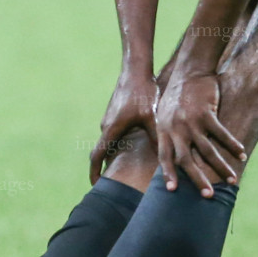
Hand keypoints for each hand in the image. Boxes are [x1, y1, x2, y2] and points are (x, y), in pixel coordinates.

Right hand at [90, 70, 158, 184]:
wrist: (136, 70)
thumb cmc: (143, 92)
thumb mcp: (152, 118)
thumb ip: (156, 139)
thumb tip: (164, 161)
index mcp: (111, 129)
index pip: (97, 156)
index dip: (94, 173)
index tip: (96, 186)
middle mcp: (106, 126)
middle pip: (103, 152)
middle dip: (107, 168)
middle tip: (118, 184)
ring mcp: (109, 119)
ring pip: (110, 143)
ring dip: (116, 156)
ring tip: (128, 170)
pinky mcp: (115, 115)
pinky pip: (115, 135)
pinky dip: (120, 145)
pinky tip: (134, 149)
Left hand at [155, 72, 245, 196]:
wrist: (190, 71)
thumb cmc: (178, 95)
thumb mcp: (165, 114)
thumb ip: (168, 134)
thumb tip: (172, 155)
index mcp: (164, 130)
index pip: (164, 156)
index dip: (168, 173)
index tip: (173, 190)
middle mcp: (175, 128)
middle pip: (186, 159)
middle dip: (197, 179)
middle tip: (208, 195)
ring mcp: (191, 121)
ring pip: (207, 150)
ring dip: (221, 167)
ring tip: (232, 180)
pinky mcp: (206, 113)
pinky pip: (221, 134)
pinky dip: (232, 145)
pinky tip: (241, 154)